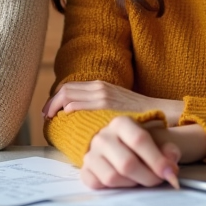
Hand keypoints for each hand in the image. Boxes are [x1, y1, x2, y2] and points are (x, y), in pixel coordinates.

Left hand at [44, 80, 183, 120]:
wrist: (159, 113)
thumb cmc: (136, 113)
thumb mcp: (114, 103)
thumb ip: (98, 105)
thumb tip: (78, 113)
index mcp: (99, 85)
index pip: (69, 87)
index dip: (54, 98)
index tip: (49, 111)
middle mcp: (99, 88)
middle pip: (65, 90)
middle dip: (51, 103)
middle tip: (45, 116)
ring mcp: (102, 96)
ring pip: (68, 96)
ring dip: (55, 107)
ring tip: (51, 120)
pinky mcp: (105, 106)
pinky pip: (79, 106)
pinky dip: (68, 111)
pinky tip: (65, 120)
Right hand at [80, 119, 205, 189]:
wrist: (119, 147)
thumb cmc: (141, 145)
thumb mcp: (157, 141)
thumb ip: (168, 151)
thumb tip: (170, 167)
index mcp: (121, 123)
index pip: (139, 140)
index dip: (157, 160)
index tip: (170, 173)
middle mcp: (102, 136)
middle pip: (126, 163)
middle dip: (148, 177)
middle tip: (158, 181)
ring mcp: (91, 154)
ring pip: (112, 177)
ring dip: (132, 184)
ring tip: (140, 180)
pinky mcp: (85, 170)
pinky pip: (97, 185)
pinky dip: (113, 189)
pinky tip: (124, 183)